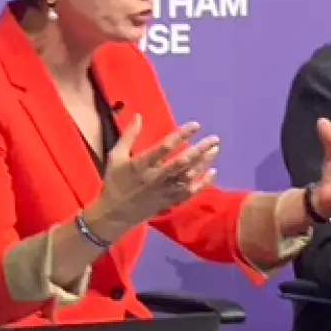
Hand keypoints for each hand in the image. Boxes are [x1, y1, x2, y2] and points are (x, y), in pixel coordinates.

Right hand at [87, 116, 219, 237]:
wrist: (115, 214)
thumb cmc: (116, 181)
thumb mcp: (116, 157)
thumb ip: (128, 136)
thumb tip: (138, 116)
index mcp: (141, 165)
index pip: (165, 146)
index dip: (182, 134)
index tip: (196, 125)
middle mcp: (155, 178)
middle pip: (182, 162)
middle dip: (200, 149)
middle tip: (214, 139)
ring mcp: (164, 191)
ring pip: (189, 176)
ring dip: (204, 163)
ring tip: (215, 149)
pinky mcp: (170, 202)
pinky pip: (191, 192)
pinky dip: (203, 183)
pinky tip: (213, 171)